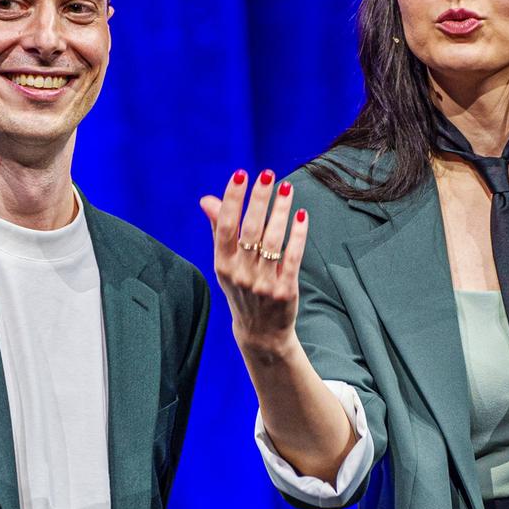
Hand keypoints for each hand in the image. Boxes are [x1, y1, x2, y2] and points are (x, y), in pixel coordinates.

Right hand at [200, 169, 309, 357]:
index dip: (232, 199)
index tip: (240, 174)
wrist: (260, 333)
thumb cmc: (241, 290)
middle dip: (259, 200)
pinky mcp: (284, 291)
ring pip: (273, 241)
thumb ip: (219, 230)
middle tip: (267, 174)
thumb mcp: (225, 264)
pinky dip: (298, 235)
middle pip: (250, 230)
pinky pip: (292, 257)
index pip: (226, 226)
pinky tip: (301, 215)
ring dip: (280, 211)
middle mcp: (241, 274)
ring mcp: (263, 284)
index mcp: (223, 264)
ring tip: (286, 188)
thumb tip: (207, 199)